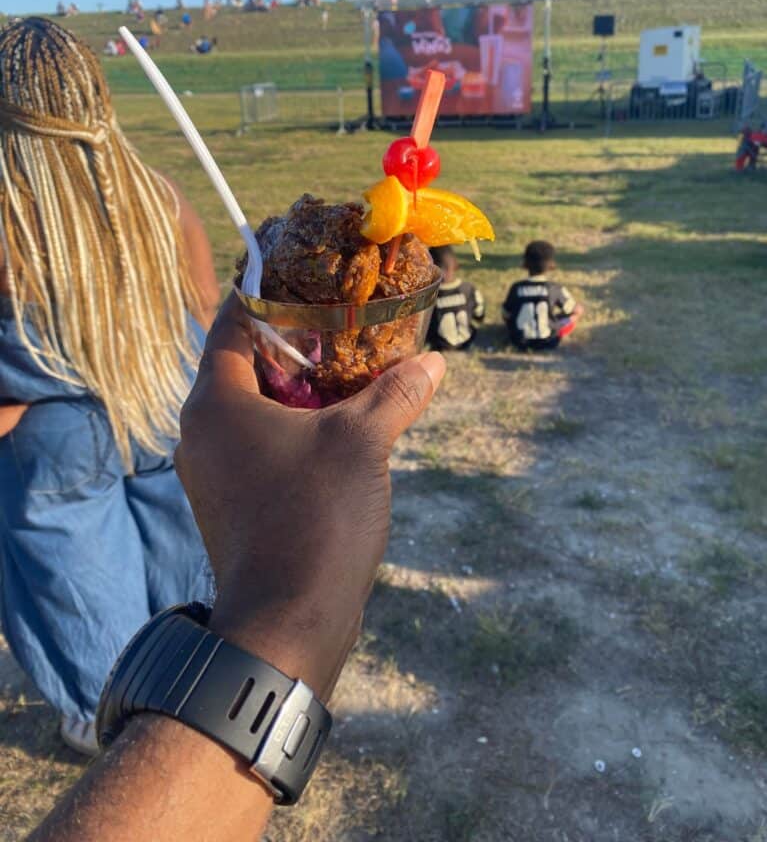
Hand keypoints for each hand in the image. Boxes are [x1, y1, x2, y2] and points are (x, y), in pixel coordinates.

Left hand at [175, 293, 444, 700]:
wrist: (287, 625)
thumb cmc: (315, 518)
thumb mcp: (363, 443)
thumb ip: (394, 395)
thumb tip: (432, 363)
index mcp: (216, 403)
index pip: (232, 324)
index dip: (269, 295)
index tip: (307, 278)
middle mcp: (203, 433)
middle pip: (245, 366)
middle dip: (296, 345)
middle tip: (344, 325)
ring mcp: (215, 474)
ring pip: (256, 411)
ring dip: (300, 392)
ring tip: (351, 374)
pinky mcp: (234, 505)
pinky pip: (261, 447)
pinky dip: (296, 430)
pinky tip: (342, 430)